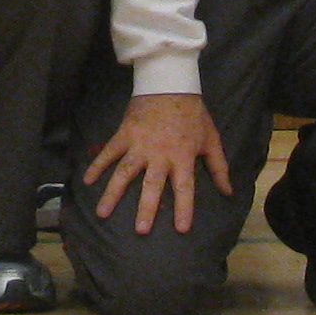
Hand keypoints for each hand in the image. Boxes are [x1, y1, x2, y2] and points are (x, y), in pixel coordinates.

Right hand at [82, 91, 231, 235]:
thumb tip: (228, 192)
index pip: (184, 187)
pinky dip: (97, 165)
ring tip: (102, 213)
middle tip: (140, 230)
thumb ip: (219, 167)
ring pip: (124, 173)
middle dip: (146, 209)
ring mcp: (139, 145)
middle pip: (152, 186)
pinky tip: (87, 181)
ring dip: (113, 193)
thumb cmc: (193, 113)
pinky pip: (109, 152)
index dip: (183, 208)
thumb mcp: (211, 139)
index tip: (180, 229)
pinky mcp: (124, 134)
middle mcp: (159, 155)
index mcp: (182, 157)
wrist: (170, 83)